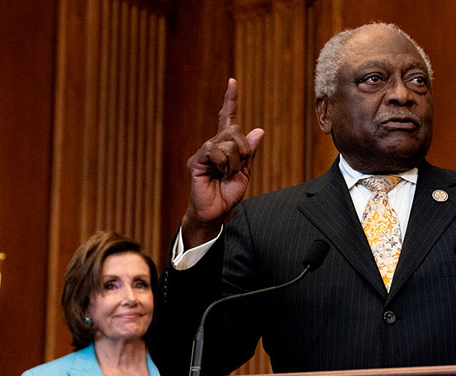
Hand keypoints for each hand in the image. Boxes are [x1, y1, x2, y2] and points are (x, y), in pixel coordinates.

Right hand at [182, 78, 264, 247]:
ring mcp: (203, 152)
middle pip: (234, 130)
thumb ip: (250, 152)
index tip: (232, 81)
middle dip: (244, 150)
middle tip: (237, 169)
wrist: (215, 214)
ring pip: (227, 142)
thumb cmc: (227, 195)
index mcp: (225, 147)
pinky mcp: (196, 160)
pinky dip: (223, 164)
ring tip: (226, 175)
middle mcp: (213, 145)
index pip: (227, 118)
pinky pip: (214, 150)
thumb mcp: (245, 173)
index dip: (230, 100)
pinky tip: (218, 174)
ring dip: (234, 162)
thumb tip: (258, 130)